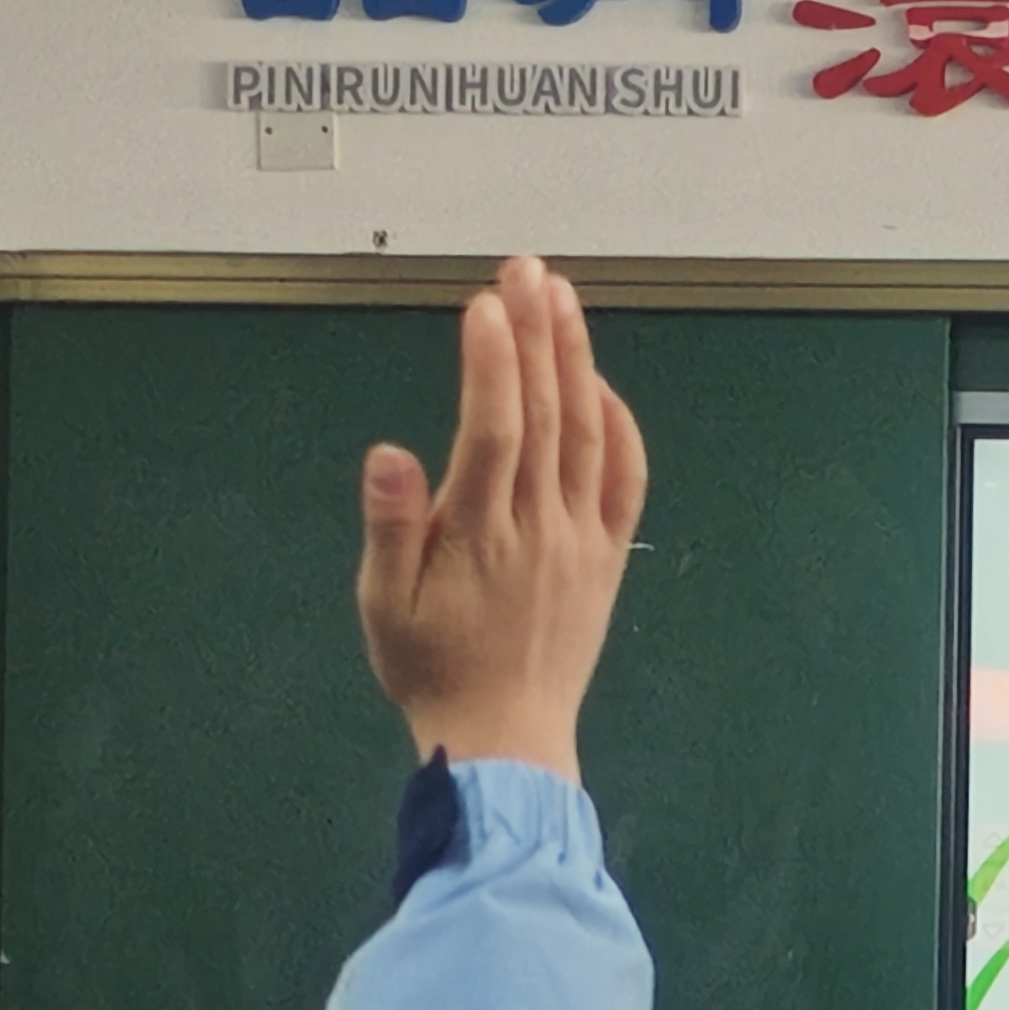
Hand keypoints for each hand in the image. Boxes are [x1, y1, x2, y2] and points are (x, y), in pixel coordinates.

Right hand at [357, 257, 646, 784]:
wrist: (506, 739)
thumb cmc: (431, 669)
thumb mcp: (383, 605)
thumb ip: (389, 527)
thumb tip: (389, 453)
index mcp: (481, 536)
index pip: (493, 430)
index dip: (494, 362)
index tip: (488, 304)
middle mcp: (541, 530)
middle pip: (544, 417)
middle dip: (536, 337)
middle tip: (525, 270)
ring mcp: (582, 543)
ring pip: (586, 438)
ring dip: (576, 363)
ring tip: (561, 299)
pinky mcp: (608, 560)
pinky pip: (625, 486)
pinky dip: (619, 432)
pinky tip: (601, 387)